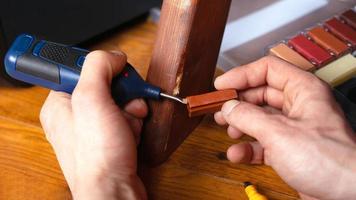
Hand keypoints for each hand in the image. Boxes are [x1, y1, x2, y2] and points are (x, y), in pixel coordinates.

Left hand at [40, 51, 147, 199]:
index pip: (80, 70)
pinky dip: (134, 123)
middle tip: (126, 101)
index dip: (101, 70)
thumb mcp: (91, 99)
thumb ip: (98, 67)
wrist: (115, 191)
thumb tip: (113, 56)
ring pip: (120, 101)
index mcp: (59, 104)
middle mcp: (75, 116)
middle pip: (105, 85)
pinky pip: (127, 118)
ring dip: (132, 109)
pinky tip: (132, 134)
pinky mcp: (111, 138)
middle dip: (123, 93)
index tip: (113, 73)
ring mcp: (94, 128)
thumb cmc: (97, 156)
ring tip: (129, 125)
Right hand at [214, 56, 355, 199]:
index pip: (267, 70)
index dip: (242, 75)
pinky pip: (263, 142)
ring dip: (241, 125)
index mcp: (303, 90)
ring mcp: (294, 129)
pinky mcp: (289, 150)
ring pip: (260, 119)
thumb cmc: (329, 160)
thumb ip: (248, 117)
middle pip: (260, 94)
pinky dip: (248, 147)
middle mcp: (299, 106)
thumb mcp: (279, 133)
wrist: (347, 196)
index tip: (222, 86)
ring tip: (227, 130)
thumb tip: (228, 108)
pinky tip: (237, 154)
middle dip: (238, 102)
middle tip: (219, 109)